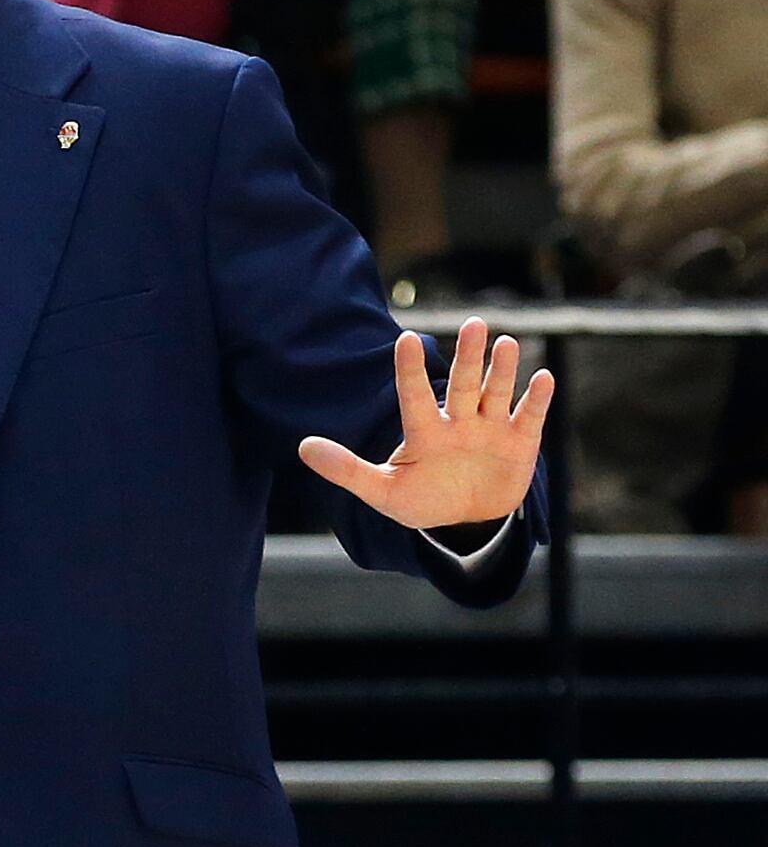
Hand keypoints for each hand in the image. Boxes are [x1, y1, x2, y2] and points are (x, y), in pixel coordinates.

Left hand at [298, 317, 551, 529]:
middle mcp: (458, 422)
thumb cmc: (421, 500)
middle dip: (467, 357)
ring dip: (501, 370)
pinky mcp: (519, 443)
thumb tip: (302, 447)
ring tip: (506, 342)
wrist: (465, 523)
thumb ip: (346, 469)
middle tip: (472, 323)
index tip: (405, 339)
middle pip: (460, 384)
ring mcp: (489, 430)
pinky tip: (543, 378)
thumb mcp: (381, 491)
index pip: (413, 395)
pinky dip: (536, 399)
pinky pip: (528, 417)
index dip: (408, 370)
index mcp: (424, 431)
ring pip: (495, 393)